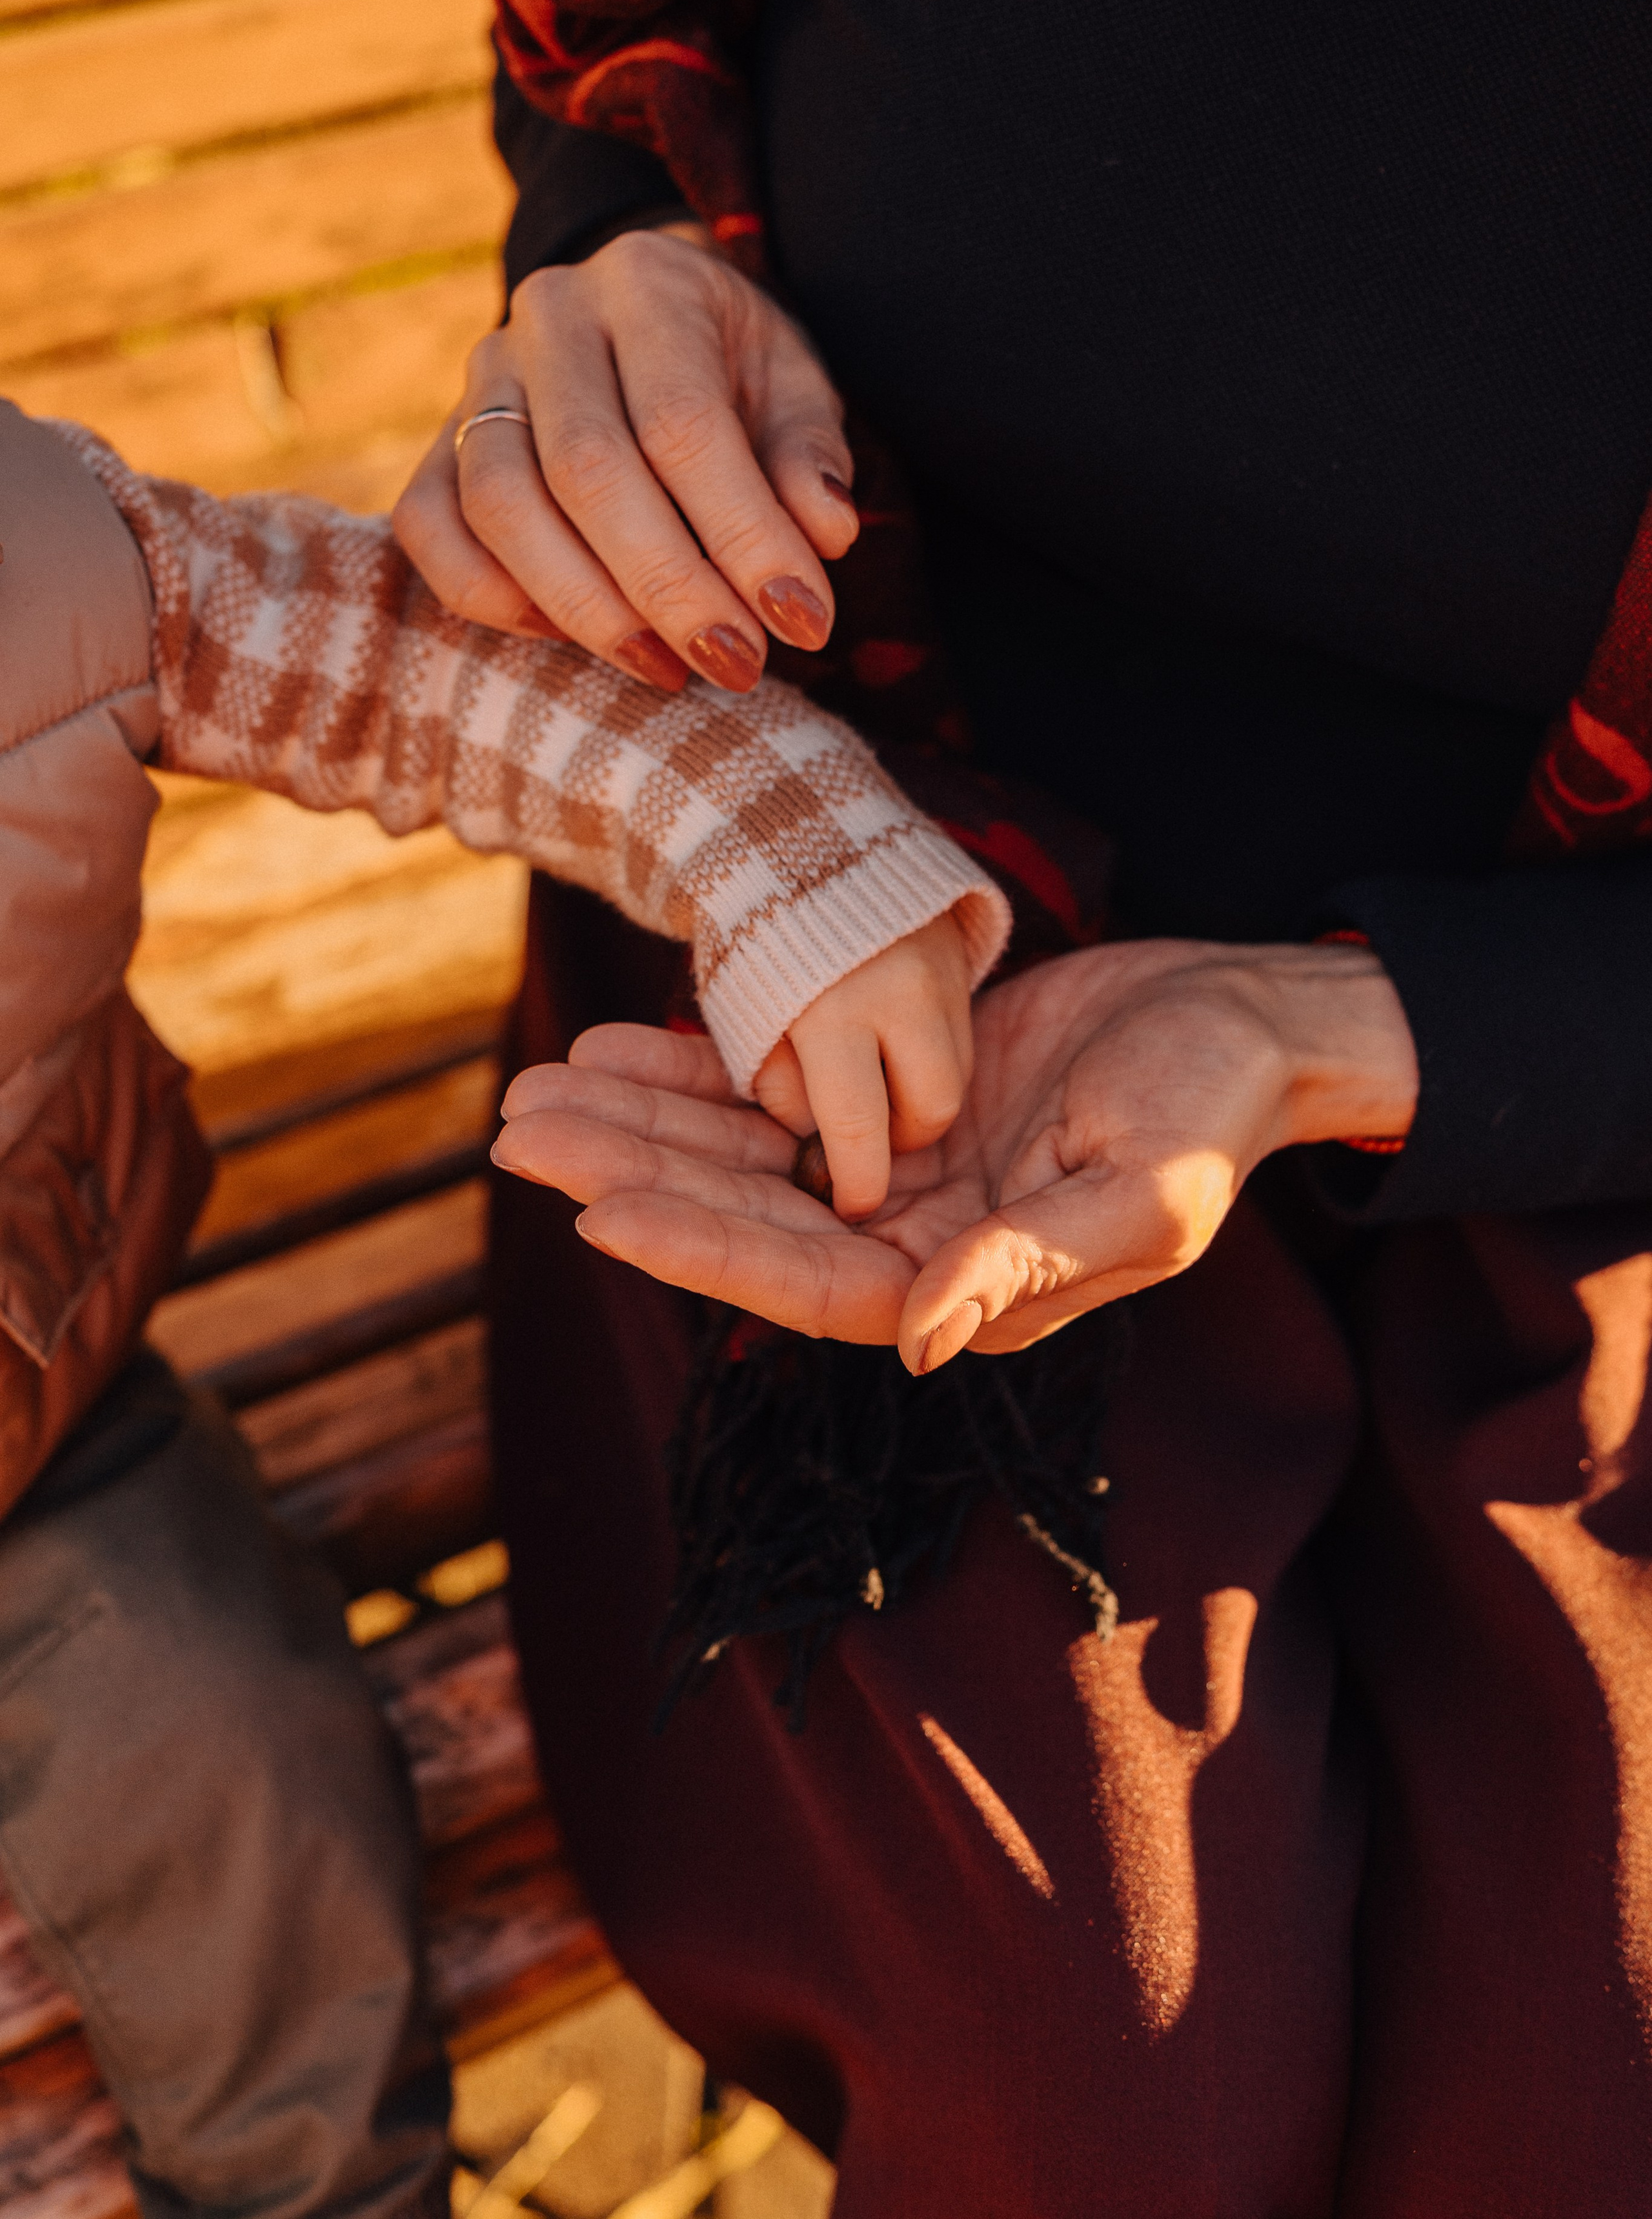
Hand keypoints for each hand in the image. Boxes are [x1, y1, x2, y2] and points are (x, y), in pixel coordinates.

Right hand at [391, 223, 857, 689]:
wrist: (643, 324)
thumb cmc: (731, 371)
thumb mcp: (794, 388)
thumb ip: (810, 454)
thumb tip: (826, 532)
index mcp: (647, 284)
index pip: (684, 425)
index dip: (745, 535)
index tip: (803, 622)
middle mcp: (547, 318)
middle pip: (588, 471)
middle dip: (669, 588)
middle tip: (737, 665)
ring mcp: (478, 379)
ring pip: (502, 506)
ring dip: (587, 608)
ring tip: (669, 667)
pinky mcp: (435, 442)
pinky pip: (430, 530)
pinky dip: (496, 599)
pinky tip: (573, 638)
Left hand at [490, 939, 1417, 1370]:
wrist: (1246, 1023)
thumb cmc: (1214, 1110)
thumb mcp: (1145, 1192)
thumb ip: (1030, 1264)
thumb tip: (919, 1341)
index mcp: (967, 1292)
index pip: (810, 1285)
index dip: (705, 1248)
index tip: (601, 1208)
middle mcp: (915, 1246)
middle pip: (749, 1221)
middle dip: (636, 1177)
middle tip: (520, 1132)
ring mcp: (899, 1177)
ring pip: (745, 1160)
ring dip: (642, 1128)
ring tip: (535, 1091)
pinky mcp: (894, 1109)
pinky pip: (778, 1098)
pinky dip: (698, 1077)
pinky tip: (614, 1050)